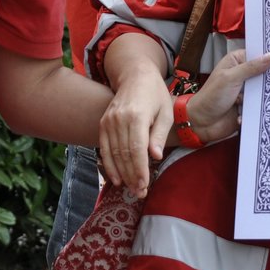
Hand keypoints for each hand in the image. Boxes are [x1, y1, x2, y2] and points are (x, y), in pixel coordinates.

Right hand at [96, 66, 173, 198]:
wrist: (136, 76)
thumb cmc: (156, 95)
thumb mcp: (166, 112)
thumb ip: (159, 135)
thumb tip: (155, 157)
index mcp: (136, 116)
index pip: (136, 149)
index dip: (139, 169)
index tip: (144, 185)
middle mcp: (119, 119)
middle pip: (123, 154)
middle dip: (132, 176)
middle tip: (140, 193)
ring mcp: (108, 121)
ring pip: (112, 154)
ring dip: (121, 174)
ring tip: (131, 189)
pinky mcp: (103, 123)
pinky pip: (103, 148)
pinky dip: (108, 165)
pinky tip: (116, 178)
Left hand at [184, 50, 269, 143]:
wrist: (201, 123)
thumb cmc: (211, 96)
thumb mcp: (230, 78)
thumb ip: (250, 67)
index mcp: (236, 62)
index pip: (257, 55)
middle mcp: (243, 75)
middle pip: (264, 73)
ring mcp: (246, 91)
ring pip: (264, 90)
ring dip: (268, 95)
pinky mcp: (249, 106)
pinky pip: (261, 105)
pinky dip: (263, 108)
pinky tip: (268, 110)